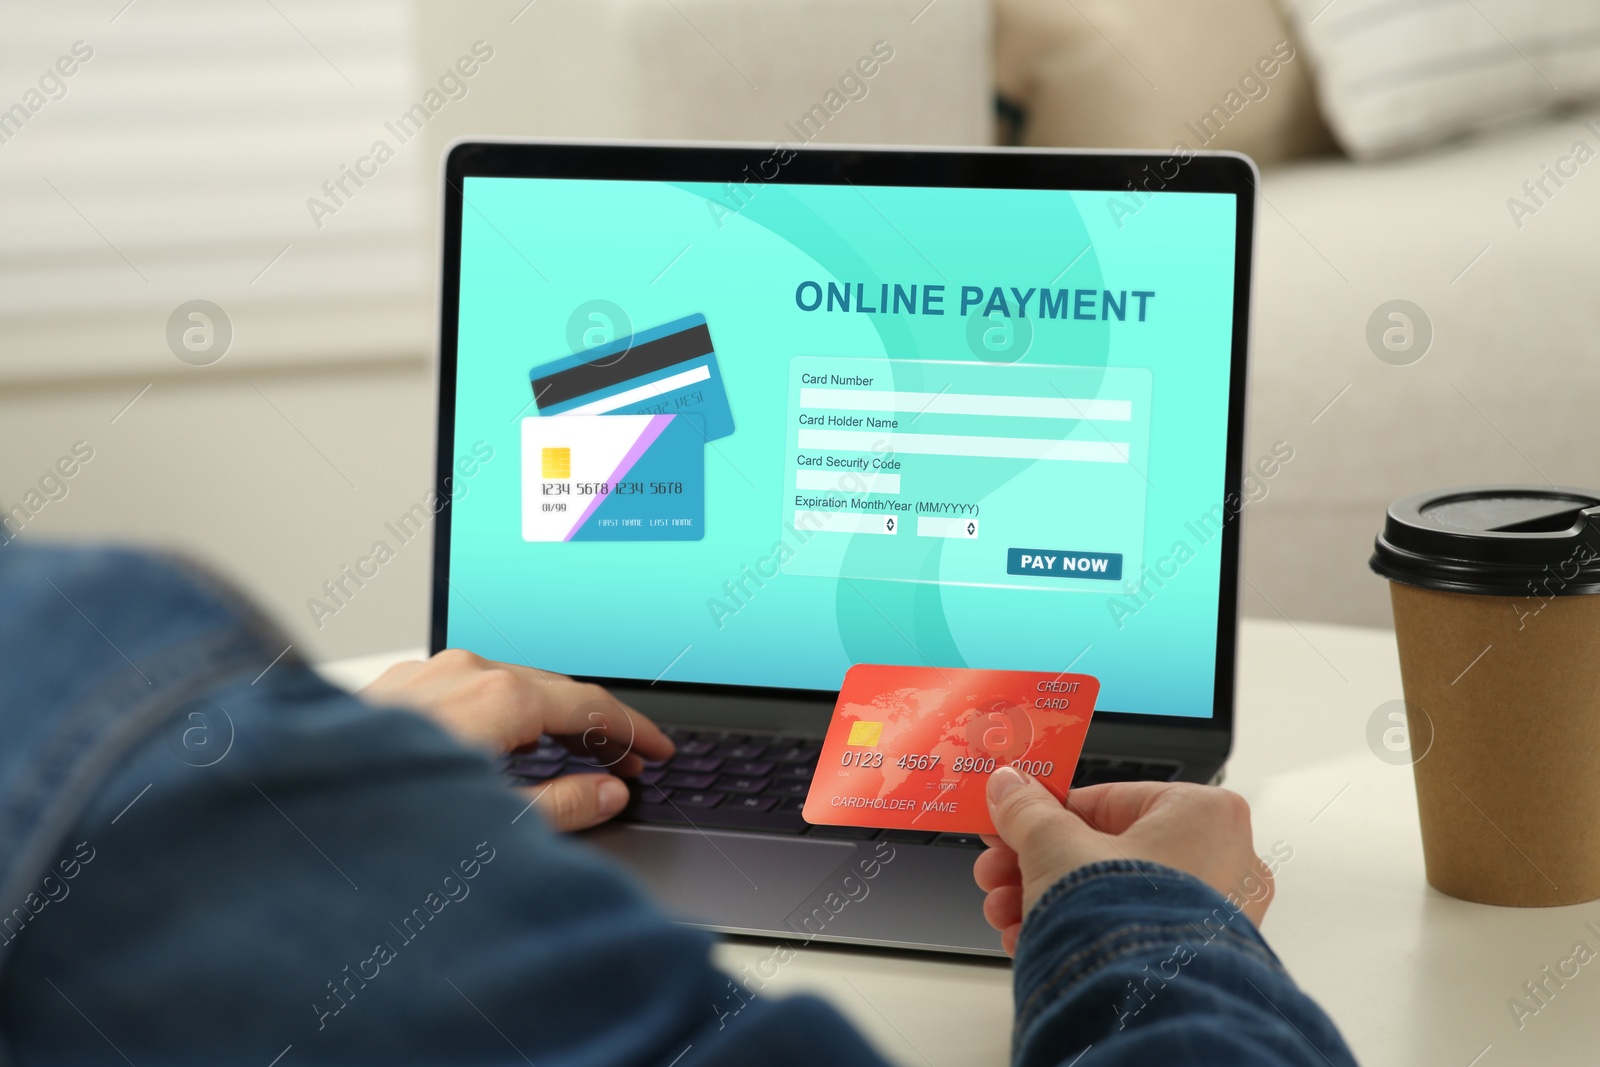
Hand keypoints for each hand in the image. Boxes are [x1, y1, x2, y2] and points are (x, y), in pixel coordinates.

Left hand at [358, 649, 672, 831]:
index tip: (659, 750)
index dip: (635, 730)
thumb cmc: (382, 823)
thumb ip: (562, 806)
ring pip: (510, 685)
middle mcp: (462, 672)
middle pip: (554, 689)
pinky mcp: (395, 688)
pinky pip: (469, 689)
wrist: (291, 815)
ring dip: (551, 718)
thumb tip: (608, 793)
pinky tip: (508, 744)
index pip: (590, 704)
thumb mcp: (494, 827)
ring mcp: (424, 674)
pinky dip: (505, 713)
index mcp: (498, 696)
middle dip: (598, 725)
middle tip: (630, 761)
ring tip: (576, 754)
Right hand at [973, 768, 1273, 955]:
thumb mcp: (1055, 846)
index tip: (1014, 820)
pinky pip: (1128, 931)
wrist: (1144, 1014)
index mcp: (1204, 815)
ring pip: (1111, 895)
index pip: (1107, 800)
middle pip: (1103, 850)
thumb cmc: (1126, 925)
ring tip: (1006, 913)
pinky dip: (1079, 931)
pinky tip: (1033, 937)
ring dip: (1048, 899)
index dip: (1045, 813)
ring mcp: (1214, 918)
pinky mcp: (1195, 960)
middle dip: (1038, 863)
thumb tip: (1011, 790)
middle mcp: (1225, 863)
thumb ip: (1029, 812)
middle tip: (1001, 869)